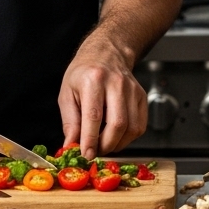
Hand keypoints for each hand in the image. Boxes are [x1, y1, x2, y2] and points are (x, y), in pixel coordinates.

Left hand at [58, 40, 146, 158]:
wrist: (105, 53)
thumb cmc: (83, 74)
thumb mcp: (67, 94)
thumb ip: (70, 121)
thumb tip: (71, 146)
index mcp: (93, 80)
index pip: (94, 116)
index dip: (90, 139)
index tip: (86, 154)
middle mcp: (116, 83)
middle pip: (117, 123)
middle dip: (106, 145)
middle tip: (95, 151)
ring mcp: (132, 89)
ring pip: (132, 127)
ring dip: (117, 144)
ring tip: (104, 144)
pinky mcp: (142, 96)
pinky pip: (140, 125)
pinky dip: (129, 138)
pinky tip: (116, 136)